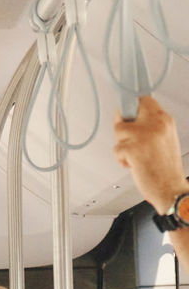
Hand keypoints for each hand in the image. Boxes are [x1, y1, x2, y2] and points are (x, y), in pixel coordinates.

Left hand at [114, 95, 185, 213]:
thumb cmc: (165, 169)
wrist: (171, 189)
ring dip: (122, 145)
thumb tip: (129, 118)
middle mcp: (155, 124)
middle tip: (125, 136)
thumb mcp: (164, 139)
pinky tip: (133, 165)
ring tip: (134, 156)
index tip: (126, 110)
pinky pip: (116, 149)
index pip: (143, 99)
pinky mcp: (133, 148)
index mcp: (164, 120)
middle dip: (121, 122)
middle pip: (126, 109)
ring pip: (118, 130)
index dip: (131, 105)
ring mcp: (144, 135)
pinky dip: (121, 159)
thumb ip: (150, 126)